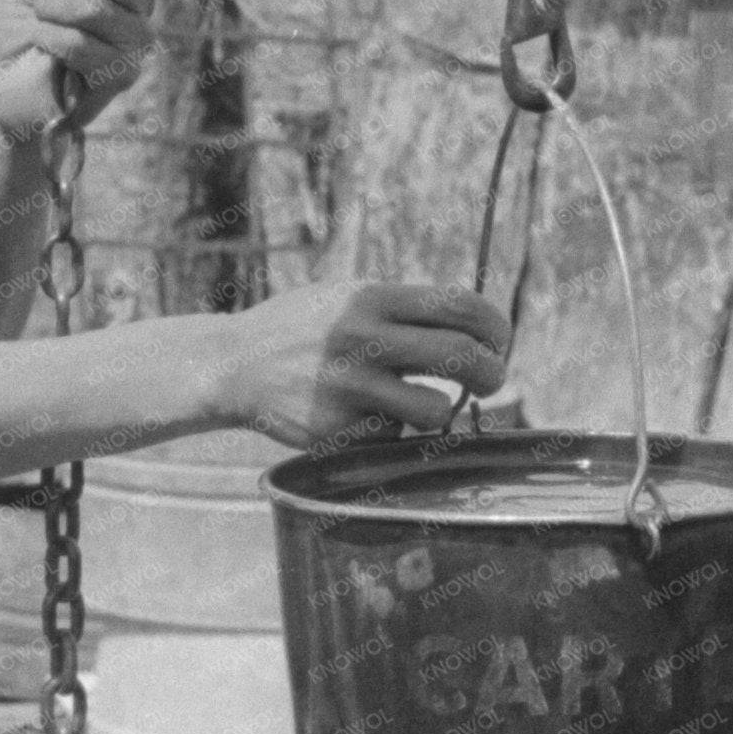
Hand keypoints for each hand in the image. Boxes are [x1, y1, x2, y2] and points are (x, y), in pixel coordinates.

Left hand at [0, 0, 153, 142]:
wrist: (8, 86)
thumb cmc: (21, 31)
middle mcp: (138, 8)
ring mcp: (135, 43)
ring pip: (94, 6)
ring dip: (51, 9)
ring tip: (41, 21)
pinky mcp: (121, 75)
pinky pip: (79, 42)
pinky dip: (47, 39)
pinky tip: (44, 49)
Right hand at [211, 281, 512, 448]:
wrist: (233, 366)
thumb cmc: (303, 329)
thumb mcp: (348, 298)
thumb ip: (404, 310)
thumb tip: (478, 329)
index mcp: (372, 297)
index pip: (461, 305)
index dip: (496, 326)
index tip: (499, 341)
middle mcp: (363, 338)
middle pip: (462, 357)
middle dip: (492, 373)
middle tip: (490, 380)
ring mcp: (349, 387)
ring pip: (435, 410)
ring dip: (440, 412)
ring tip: (421, 404)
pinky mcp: (336, 429)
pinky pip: (392, 436)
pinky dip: (388, 430)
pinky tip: (358, 417)